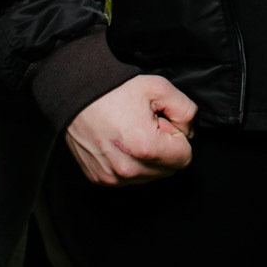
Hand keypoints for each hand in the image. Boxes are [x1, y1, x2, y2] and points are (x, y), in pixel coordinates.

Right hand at [65, 75, 195, 186]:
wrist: (77, 95)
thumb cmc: (115, 91)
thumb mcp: (159, 88)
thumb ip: (186, 110)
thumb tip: (189, 132)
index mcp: (146, 147)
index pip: (184, 158)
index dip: (178, 137)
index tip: (163, 123)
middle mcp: (128, 168)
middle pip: (168, 170)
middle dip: (165, 149)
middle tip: (148, 126)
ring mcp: (112, 177)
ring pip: (149, 176)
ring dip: (148, 158)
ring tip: (133, 133)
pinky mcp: (100, 179)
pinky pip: (129, 178)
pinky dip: (131, 163)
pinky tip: (121, 142)